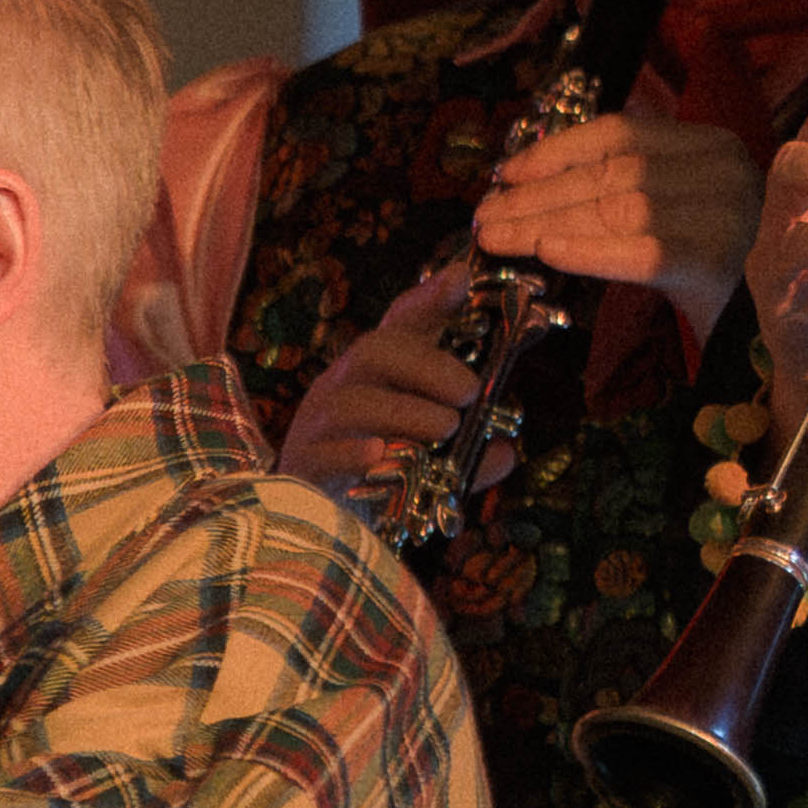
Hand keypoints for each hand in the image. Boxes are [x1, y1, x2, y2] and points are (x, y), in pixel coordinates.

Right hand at [274, 266, 483, 495]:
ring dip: (406, 412)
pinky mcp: (302, 466)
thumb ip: (468, 451)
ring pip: (352, 401)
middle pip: (373, 350)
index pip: (401, 324)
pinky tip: (381, 457)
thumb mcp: (430, 456)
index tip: (461, 278)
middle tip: (468, 392)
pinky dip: (356, 454)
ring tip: (446, 429)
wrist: (311, 529)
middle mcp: (342, 387)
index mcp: (377, 373)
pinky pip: (325, 452)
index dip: (430, 298)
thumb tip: (505, 452)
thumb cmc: (379, 476)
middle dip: (427, 366)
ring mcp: (317, 425)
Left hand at [471, 112, 758, 322]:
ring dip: (548, 223)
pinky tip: (548, 254)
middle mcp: (724, 169)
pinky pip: (642, 252)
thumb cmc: (719, 273)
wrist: (776, 331)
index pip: (622, 134)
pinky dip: (590, 252)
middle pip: (613, 173)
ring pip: (620, 209)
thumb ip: (626, 189)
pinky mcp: (720, 260)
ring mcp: (727, 212)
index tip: (507, 174)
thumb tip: (531, 189)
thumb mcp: (680, 214)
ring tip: (498, 239)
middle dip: (539, 195)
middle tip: (486, 217)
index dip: (557, 151)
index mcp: (711, 146)